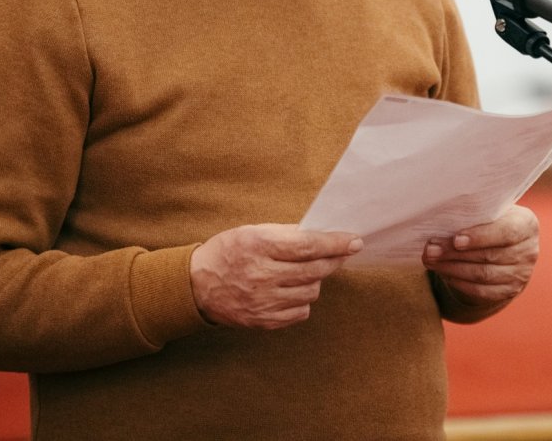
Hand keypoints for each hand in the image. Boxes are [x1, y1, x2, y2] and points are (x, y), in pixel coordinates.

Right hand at [190, 224, 361, 329]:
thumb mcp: (251, 231)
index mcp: (259, 246)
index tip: (355, 241)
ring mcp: (263, 301)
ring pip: (311, 292)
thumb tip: (320, 234)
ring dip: (315, 280)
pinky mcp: (263, 321)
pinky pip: (300, 312)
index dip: (335, 244)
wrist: (196, 287)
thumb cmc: (228, 252)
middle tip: (342, 254)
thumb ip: (285, 233)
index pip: (308, 246)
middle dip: (335, 260)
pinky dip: (302, 301)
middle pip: (314, 270)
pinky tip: (291, 290)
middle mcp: (262, 275)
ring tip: (304, 272)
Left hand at [422, 205, 538, 306]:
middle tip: (430, 250)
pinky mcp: (510, 291)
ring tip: (430, 261)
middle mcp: (529, 251)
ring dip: (452, 268)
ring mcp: (521, 274)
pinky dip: (460, 283)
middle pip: (489, 255)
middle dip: (455, 253)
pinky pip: (482, 291)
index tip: (456, 239)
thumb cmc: (491, 221)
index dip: (480, 236)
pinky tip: (444, 273)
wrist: (504, 246)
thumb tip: (442, 216)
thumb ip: (475, 212)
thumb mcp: (490, 211)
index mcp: (526, 224)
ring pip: (483, 275)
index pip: (506, 232)